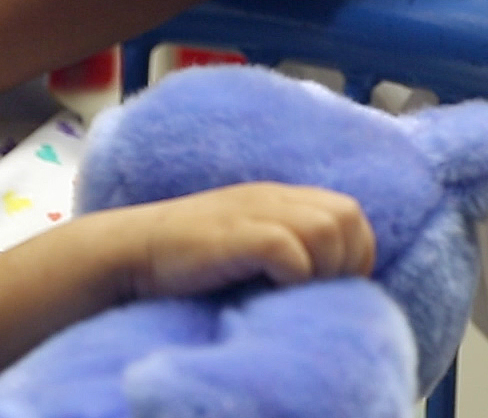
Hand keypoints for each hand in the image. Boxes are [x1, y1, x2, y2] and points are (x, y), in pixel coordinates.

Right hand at [107, 182, 375, 298]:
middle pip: (348, 216)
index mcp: (279, 198)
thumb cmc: (187, 260)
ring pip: (327, 230)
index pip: (350, 213)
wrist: (131, 251)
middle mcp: (272, 198)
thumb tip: (326, 282)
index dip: (356, 251)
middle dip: (347, 259)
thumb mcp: (245, 242)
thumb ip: (284, 246)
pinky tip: (273, 287)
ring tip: (296, 290)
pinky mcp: (235, 234)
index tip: (337, 286)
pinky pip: (289, 248)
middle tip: (320, 290)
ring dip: (323, 267)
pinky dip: (293, 273)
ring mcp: (253, 212)